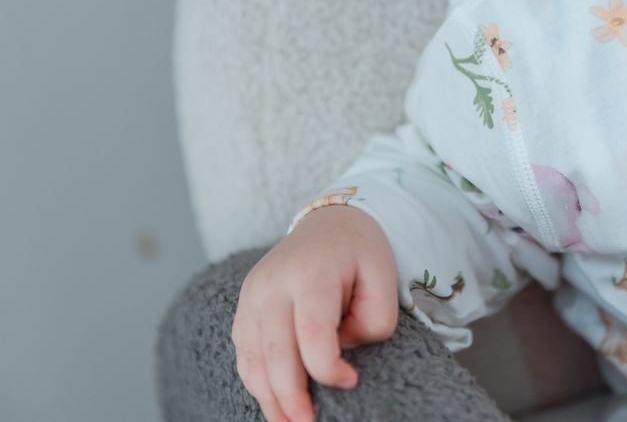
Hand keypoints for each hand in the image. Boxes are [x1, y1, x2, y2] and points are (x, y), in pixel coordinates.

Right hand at [231, 205, 397, 421]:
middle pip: (274, 352)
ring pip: (252, 358)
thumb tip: (342, 354)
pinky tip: (276, 402)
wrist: (330, 223)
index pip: (311, 333)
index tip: (352, 382)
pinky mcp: (244, 308)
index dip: (328, 369)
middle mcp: (272, 284)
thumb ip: (373, 322)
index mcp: (310, 274)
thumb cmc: (361, 253)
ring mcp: (252, 296)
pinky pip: (244, 353)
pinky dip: (257, 382)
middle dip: (291, 397)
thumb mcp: (383, 279)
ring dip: (269, 398)